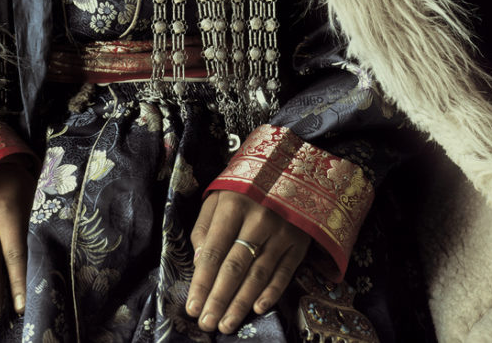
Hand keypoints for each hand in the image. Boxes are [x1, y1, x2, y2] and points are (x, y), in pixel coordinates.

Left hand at [185, 190, 310, 334]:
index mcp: (233, 204)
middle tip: (207, 323)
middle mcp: (258, 218)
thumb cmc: (246, 187)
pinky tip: (257, 309)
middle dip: (219, 298)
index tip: (192, 306)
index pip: (214, 250)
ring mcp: (281, 231)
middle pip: (235, 266)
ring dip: (241, 303)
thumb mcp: (219, 195)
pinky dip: (271, 293)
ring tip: (226, 324)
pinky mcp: (299, 242)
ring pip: (258, 274)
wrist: (292, 168)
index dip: (202, 281)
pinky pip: (284, 272)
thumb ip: (205, 226)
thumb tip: (199, 263)